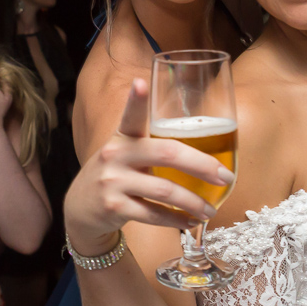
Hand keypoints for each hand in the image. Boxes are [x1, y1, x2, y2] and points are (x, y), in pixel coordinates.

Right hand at [62, 78, 230, 256]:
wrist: (81, 209)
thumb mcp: (125, 155)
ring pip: (165, 190)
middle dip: (202, 165)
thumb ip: (153, 149)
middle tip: (225, 177)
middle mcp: (116, 155)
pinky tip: (191, 222)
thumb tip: (205, 159)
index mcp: (122, 137)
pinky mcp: (114, 207)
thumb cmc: (116, 177)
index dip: (135, 100)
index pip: (130, 116)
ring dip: (194, 202)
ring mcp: (113, 181)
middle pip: (167, 154)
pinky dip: (177, 220)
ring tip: (210, 210)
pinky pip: (154, 214)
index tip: (140, 83)